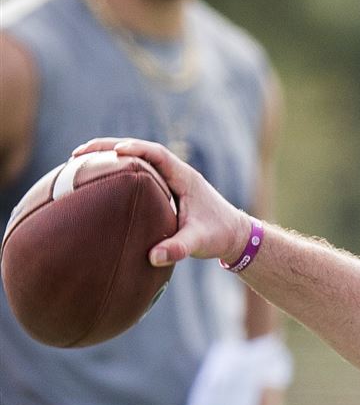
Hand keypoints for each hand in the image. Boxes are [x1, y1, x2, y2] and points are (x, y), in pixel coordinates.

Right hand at [71, 138, 250, 267]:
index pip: (158, 155)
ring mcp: (171, 180)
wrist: (235, 236)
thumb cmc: (220, 235)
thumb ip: (179, 248)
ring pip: (137, 160)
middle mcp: (177, 174)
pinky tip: (97, 179)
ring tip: (78, 161)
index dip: (136, 149)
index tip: (114, 152)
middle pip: (141, 151)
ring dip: (110, 156)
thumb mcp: (200, 242)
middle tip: (78, 153)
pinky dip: (118, 171)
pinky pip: (138, 173)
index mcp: (185, 178)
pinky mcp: (166, 189)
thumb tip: (154, 257)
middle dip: (109, 147)